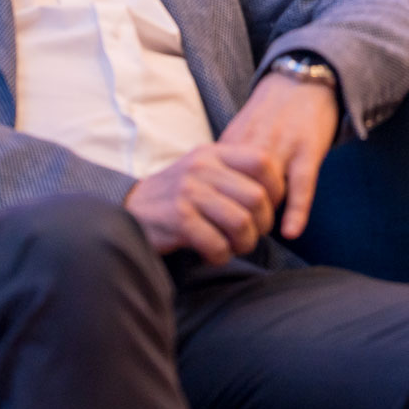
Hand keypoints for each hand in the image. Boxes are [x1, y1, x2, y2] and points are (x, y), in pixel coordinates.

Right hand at [124, 141, 283, 263]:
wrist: (130, 208)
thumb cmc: (178, 194)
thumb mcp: (204, 170)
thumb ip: (235, 173)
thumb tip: (278, 195)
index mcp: (213, 153)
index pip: (262, 161)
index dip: (276, 188)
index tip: (270, 206)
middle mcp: (202, 168)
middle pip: (257, 197)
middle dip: (263, 223)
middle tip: (254, 234)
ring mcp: (188, 193)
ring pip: (241, 222)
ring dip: (245, 243)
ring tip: (235, 247)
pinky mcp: (178, 219)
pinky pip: (217, 244)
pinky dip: (222, 255)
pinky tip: (215, 254)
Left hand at [218, 69, 340, 239]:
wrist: (303, 78)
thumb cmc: (272, 110)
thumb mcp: (241, 131)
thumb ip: (228, 159)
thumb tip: (211, 191)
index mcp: (234, 143)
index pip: (217, 186)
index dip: (215, 209)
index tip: (210, 227)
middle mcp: (255, 146)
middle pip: (239, 192)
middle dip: (237, 216)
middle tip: (235, 237)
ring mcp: (282, 147)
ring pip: (268, 190)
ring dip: (264, 216)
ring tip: (259, 234)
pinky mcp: (307, 149)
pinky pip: (301, 184)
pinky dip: (296, 209)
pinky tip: (291, 231)